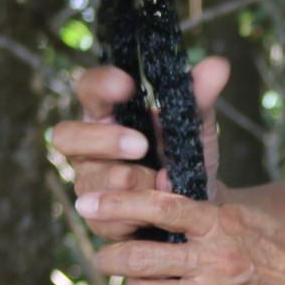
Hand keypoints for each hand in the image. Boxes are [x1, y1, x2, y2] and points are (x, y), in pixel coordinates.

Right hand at [46, 55, 230, 241]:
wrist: (197, 207)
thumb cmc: (185, 157)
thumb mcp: (194, 126)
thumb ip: (200, 98)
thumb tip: (218, 65)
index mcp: (107, 115)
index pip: (88, 90)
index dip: (101, 85)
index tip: (127, 84)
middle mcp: (89, 148)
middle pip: (66, 136)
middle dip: (104, 139)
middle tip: (141, 145)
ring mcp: (90, 183)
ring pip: (93, 179)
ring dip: (131, 180)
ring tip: (164, 181)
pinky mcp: (99, 218)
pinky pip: (107, 216)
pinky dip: (137, 212)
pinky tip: (157, 211)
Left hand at [82, 187, 284, 284]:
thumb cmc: (281, 253)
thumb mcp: (246, 217)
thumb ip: (203, 209)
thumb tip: (158, 193)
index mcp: (220, 224)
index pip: (159, 205)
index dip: (117, 203)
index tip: (87, 204)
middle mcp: (213, 260)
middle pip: (139, 256)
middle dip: (111, 257)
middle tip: (108, 258)